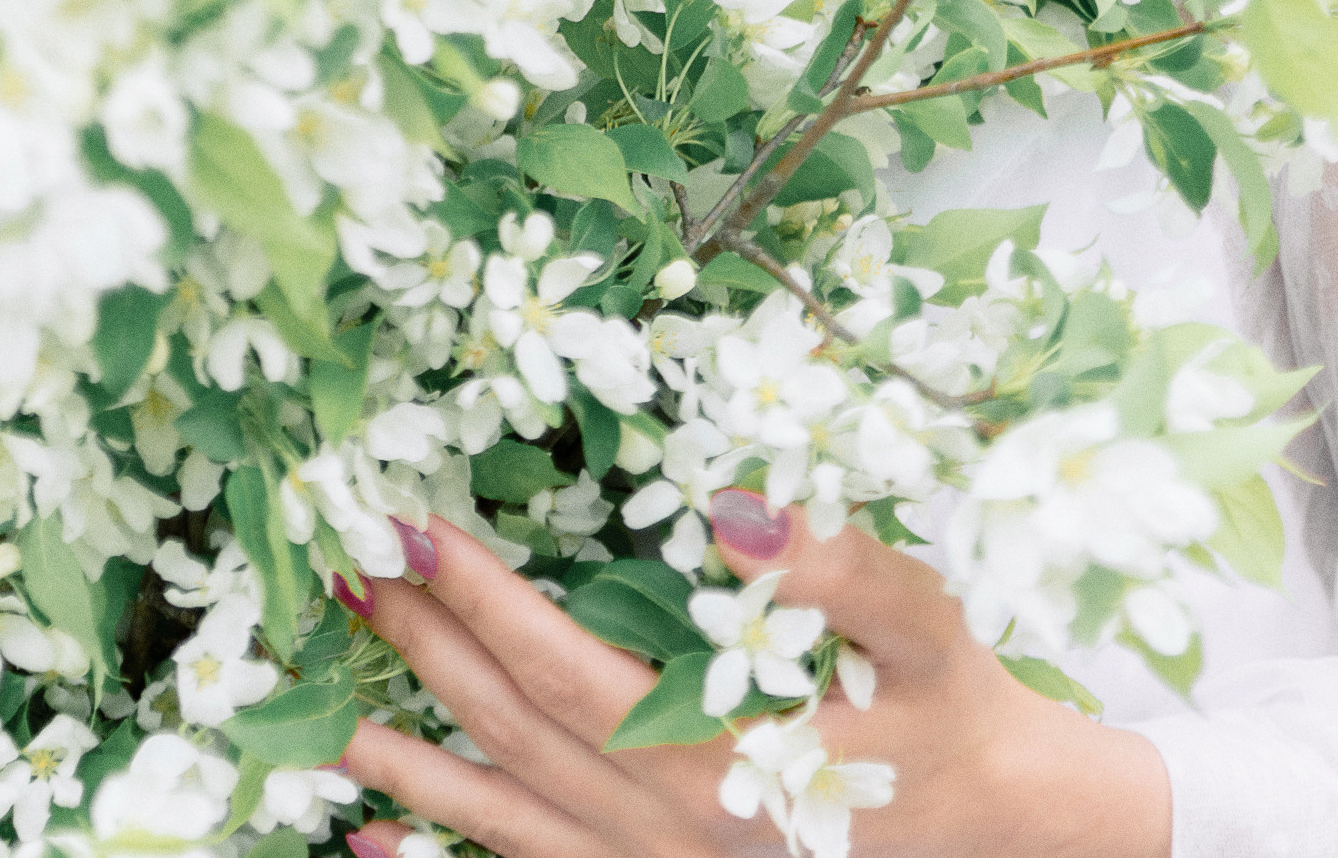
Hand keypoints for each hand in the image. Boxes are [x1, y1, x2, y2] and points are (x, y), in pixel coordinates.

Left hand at [332, 491, 1171, 857]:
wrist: (1007, 827)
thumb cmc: (959, 708)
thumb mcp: (925, 626)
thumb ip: (837, 570)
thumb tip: (733, 514)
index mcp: (722, 760)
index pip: (567, 671)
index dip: (483, 601)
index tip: (412, 528)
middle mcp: (673, 831)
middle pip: (519, 734)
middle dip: (428, 649)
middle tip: (346, 569)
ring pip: (512, 816)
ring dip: (417, 762)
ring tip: (330, 719)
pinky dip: (451, 855)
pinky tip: (375, 843)